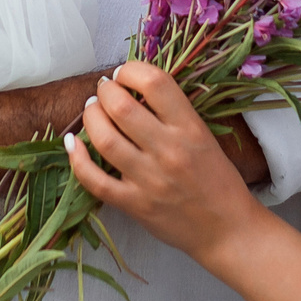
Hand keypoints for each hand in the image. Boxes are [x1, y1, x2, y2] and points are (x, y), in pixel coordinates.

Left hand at [67, 61, 269, 268]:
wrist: (228, 230)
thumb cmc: (218, 180)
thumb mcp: (204, 136)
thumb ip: (173, 114)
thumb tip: (133, 89)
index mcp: (190, 128)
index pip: (155, 82)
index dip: (131, 70)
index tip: (124, 74)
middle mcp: (169, 150)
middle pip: (121, 107)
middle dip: (105, 91)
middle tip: (104, 91)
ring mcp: (149, 180)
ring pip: (104, 138)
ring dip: (90, 117)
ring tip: (93, 111)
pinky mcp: (134, 205)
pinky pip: (95, 180)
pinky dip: (77, 159)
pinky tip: (73, 144)